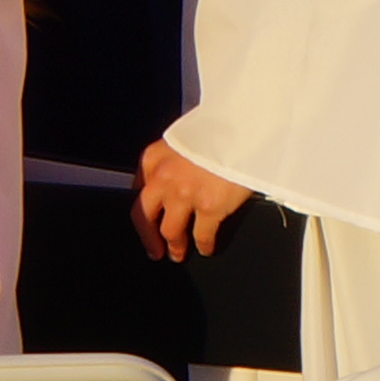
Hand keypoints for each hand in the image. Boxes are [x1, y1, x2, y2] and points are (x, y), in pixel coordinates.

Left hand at [130, 137, 253, 263]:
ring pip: (170, 231)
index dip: (143, 209)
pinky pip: (201, 236)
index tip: (146, 221)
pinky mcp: (208, 207)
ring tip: (177, 253)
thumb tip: (173, 177)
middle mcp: (163, 177)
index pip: (138, 190)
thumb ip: (172, 159)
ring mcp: (184, 195)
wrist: (242, 127)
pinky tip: (206, 248)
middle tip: (154, 248)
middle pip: (144, 216)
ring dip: (174, 246)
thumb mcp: (183, 138)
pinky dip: (203, 246)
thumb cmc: (217, 128)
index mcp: (154, 157)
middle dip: (148, 236)